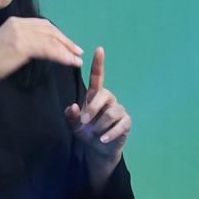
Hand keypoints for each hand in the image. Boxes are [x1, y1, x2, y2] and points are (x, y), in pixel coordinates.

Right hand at [0, 16, 83, 86]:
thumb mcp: (8, 44)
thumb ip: (23, 41)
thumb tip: (38, 47)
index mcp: (16, 22)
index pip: (44, 25)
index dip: (59, 35)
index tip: (69, 44)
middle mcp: (19, 24)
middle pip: (50, 30)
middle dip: (66, 41)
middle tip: (78, 51)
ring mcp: (21, 33)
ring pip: (51, 40)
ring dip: (67, 50)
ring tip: (78, 60)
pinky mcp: (22, 45)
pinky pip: (48, 49)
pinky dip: (62, 56)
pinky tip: (70, 62)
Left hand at [65, 47, 131, 183]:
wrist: (98, 149)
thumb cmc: (86, 131)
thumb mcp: (74, 125)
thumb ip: (71, 116)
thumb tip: (74, 107)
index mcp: (95, 96)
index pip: (97, 77)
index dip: (98, 63)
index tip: (99, 49)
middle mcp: (109, 99)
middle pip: (104, 95)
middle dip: (93, 109)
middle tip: (84, 122)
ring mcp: (119, 110)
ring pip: (112, 112)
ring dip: (100, 125)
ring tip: (95, 134)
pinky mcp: (126, 122)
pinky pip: (120, 125)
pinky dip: (110, 133)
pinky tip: (103, 139)